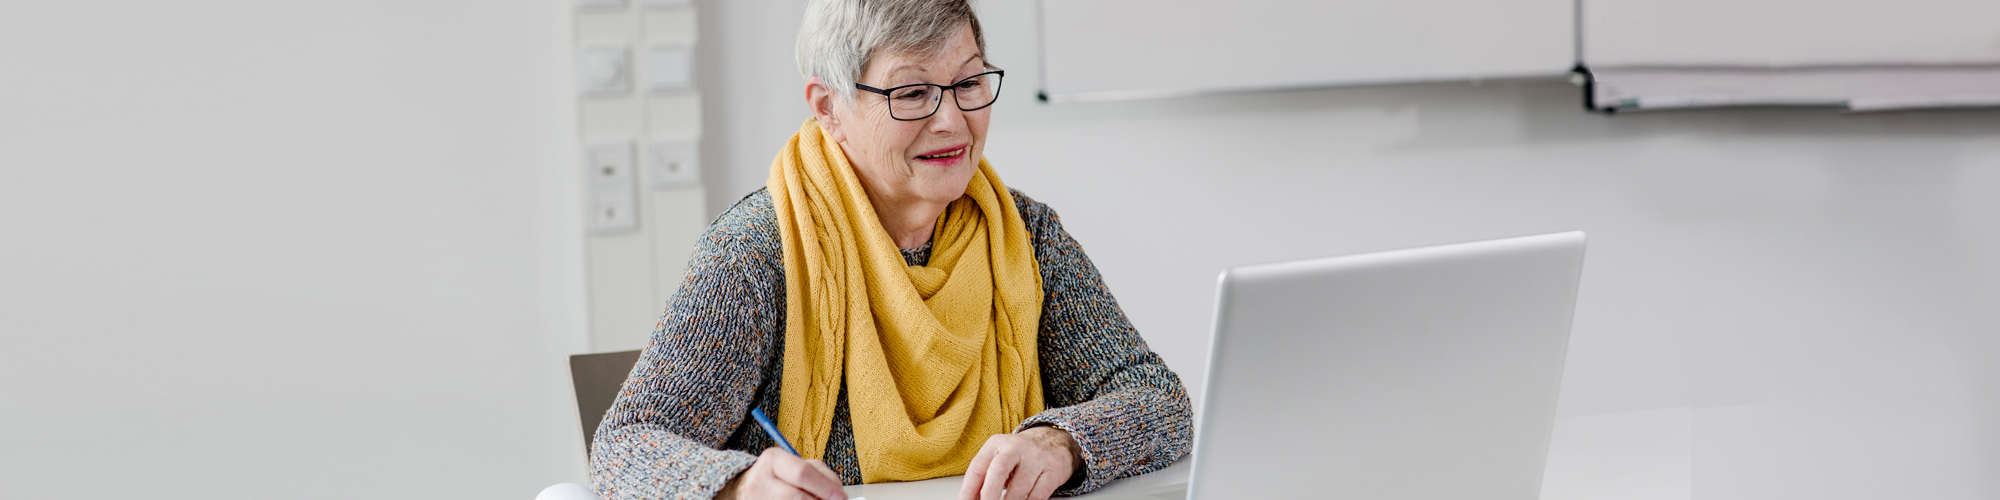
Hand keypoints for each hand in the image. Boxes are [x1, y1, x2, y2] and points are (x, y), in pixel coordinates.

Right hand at [717, 448, 846, 499]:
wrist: (743, 488)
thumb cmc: (777, 476)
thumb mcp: (794, 465)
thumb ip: (818, 474)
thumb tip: (839, 494)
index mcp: (773, 460)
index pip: (803, 473)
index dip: (826, 488)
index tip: (842, 497)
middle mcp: (760, 480)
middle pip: (796, 497)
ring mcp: (757, 499)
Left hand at [957, 426, 1082, 499]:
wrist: (1055, 441)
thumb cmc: (1020, 456)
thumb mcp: (999, 459)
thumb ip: (985, 478)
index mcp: (996, 444)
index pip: (977, 468)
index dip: (968, 490)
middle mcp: (1015, 447)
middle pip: (998, 472)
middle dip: (989, 495)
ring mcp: (1036, 457)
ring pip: (1020, 489)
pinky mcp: (1053, 469)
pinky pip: (1038, 495)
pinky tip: (1025, 499)